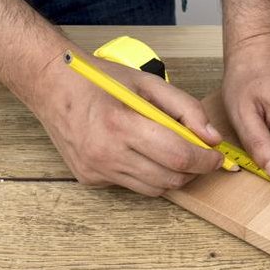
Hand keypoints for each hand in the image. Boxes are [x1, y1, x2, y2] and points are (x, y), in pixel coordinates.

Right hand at [31, 50, 227, 196]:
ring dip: (172, 176)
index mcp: (122, 125)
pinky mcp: (90, 179)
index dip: (206, 160)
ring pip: (153, 189)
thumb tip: (212, 137)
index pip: (178, 156)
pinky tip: (139, 153)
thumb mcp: (148, 83)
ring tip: (173, 154)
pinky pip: (131, 185)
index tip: (217, 157)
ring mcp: (96, 170)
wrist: (52, 86)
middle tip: (201, 157)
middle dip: (194, 171)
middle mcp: (106, 154)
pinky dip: (146, 174)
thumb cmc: (100, 80)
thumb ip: (185, 108)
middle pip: (169, 179)